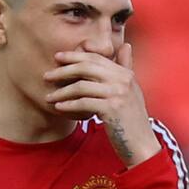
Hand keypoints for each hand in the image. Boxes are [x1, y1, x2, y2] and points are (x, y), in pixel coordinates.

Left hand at [44, 43, 160, 166]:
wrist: (141, 143)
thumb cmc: (132, 118)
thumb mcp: (132, 90)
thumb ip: (126, 67)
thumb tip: (125, 45)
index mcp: (125, 73)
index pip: (95, 58)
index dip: (74, 56)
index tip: (58, 57)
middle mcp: (123, 80)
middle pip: (86, 68)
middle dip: (63, 70)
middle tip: (47, 75)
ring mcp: (118, 94)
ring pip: (81, 86)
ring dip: (61, 92)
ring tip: (49, 97)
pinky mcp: (111, 109)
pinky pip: (83, 103)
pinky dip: (68, 105)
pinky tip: (59, 107)